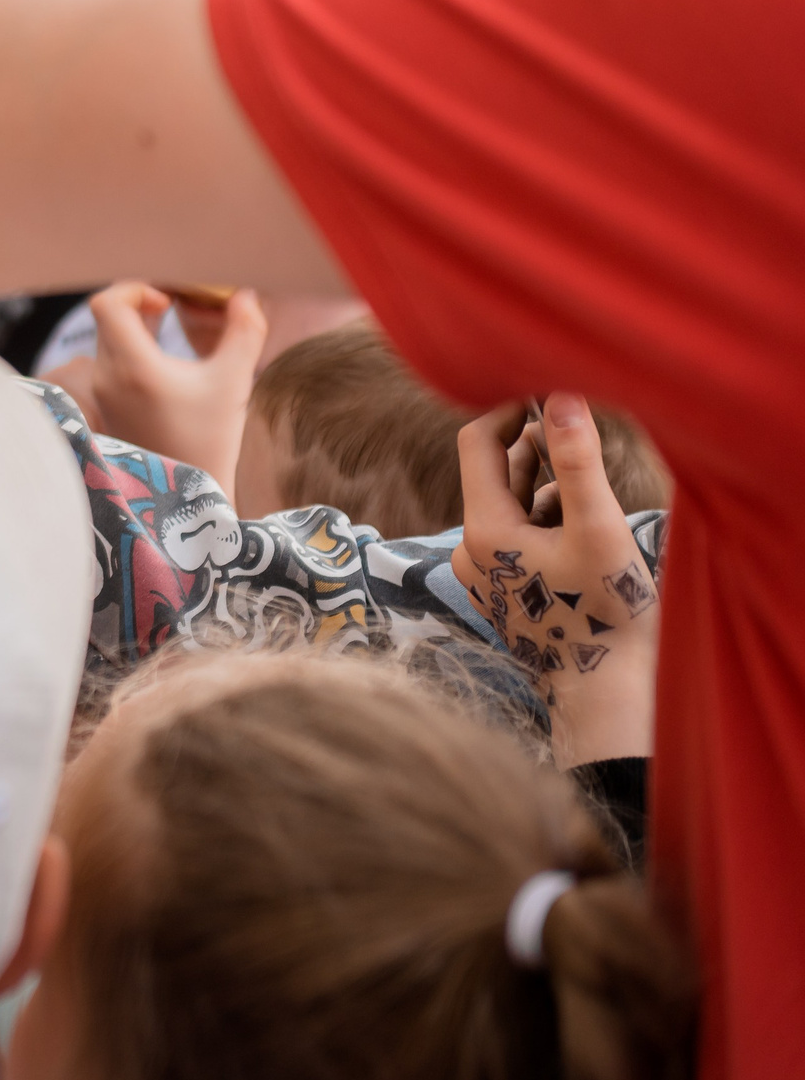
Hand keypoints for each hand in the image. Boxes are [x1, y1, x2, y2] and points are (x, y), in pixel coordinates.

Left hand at [84, 282, 265, 491]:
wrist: (187, 497)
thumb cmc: (213, 441)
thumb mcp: (234, 383)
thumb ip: (245, 332)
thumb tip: (245, 296)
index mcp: (132, 367)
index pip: (106, 304)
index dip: (133, 289)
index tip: (166, 304)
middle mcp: (107, 378)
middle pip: (107, 320)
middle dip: (138, 308)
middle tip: (172, 311)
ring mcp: (102, 396)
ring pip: (107, 342)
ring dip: (134, 331)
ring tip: (170, 335)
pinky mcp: (105, 410)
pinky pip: (108, 365)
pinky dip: (130, 353)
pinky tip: (164, 365)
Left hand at [455, 396, 658, 766]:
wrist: (606, 690)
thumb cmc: (607, 610)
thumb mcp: (599, 527)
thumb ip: (579, 460)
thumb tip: (562, 395)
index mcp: (484, 528)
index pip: (478, 443)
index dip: (509, 410)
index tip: (547, 390)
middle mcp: (472, 547)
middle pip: (496, 473)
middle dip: (536, 447)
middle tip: (578, 425)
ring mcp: (484, 571)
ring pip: (511, 504)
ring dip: (545, 482)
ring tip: (587, 476)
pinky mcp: (503, 587)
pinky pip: (518, 533)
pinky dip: (546, 516)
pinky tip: (582, 520)